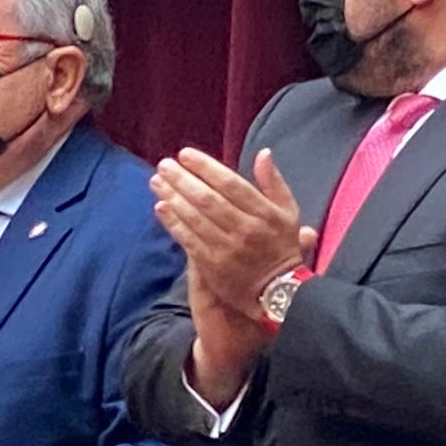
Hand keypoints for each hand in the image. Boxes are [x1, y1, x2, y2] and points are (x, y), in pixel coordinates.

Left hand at [150, 146, 311, 317]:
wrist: (280, 292)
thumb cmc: (282, 246)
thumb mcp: (289, 211)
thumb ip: (274, 182)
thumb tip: (263, 153)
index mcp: (263, 212)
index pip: (230, 184)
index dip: (205, 167)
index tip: (185, 154)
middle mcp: (245, 228)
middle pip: (208, 199)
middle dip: (182, 179)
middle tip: (164, 165)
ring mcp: (227, 248)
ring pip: (195, 218)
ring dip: (173, 197)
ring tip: (157, 182)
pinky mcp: (212, 266)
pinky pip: (189, 240)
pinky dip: (173, 223)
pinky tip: (161, 208)